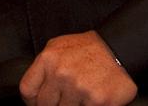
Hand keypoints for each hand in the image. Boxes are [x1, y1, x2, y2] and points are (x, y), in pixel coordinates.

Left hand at [20, 31, 136, 105]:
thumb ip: (43, 68)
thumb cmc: (88, 49)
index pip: (27, 90)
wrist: (119, 48)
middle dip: (54, 104)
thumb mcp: (58, 47)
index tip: (37, 102)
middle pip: (45, 105)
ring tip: (80, 95)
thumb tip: (32, 92)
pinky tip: (91, 98)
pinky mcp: (97, 101)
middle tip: (65, 97)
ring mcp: (79, 88)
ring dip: (72, 105)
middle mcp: (62, 73)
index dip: (31, 101)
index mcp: (49, 59)